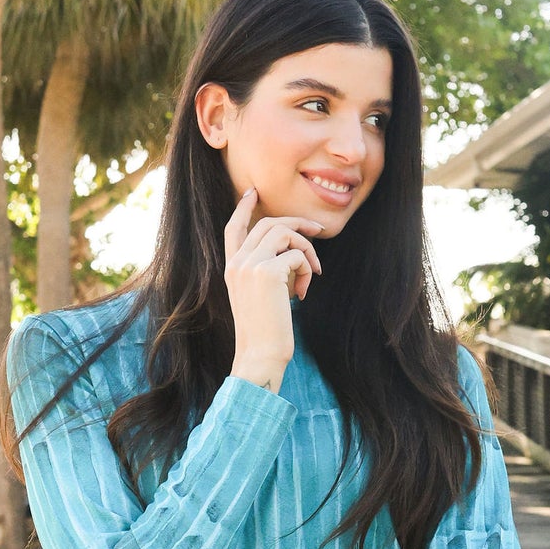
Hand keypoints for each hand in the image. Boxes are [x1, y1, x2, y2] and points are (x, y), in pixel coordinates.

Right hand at [224, 188, 323, 393]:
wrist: (260, 355)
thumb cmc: (265, 332)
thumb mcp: (258, 296)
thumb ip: (265, 271)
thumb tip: (291, 250)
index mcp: (231, 268)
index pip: (232, 228)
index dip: (243, 208)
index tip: (253, 193)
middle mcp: (236, 262)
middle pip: (268, 224)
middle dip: (297, 224)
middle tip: (318, 231)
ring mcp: (249, 265)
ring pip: (285, 234)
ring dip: (307, 250)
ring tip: (312, 273)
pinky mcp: (267, 272)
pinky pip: (298, 255)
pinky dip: (307, 271)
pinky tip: (302, 294)